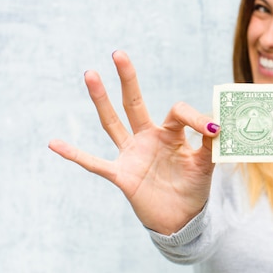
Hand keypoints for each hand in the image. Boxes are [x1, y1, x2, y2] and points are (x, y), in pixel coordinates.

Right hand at [49, 51, 219, 233]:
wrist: (182, 219)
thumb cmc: (193, 188)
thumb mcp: (207, 165)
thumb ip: (210, 146)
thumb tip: (218, 126)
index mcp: (171, 133)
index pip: (178, 112)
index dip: (195, 118)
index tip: (213, 130)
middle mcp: (148, 138)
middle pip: (134, 103)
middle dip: (128, 79)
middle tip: (118, 53)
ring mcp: (132, 155)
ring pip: (112, 123)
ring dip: (101, 100)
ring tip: (90, 74)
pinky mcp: (122, 175)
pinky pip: (95, 163)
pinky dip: (75, 154)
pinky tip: (54, 142)